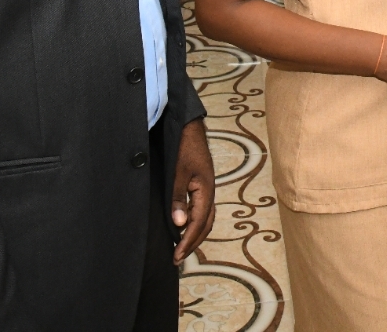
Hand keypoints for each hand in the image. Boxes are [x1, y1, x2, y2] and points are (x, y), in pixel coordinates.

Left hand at [171, 119, 215, 264]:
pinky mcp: (201, 184)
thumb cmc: (183, 148)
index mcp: (206, 190)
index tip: (177, 256)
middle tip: (178, 258)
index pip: (198, 223)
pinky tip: (183, 224)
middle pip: (206, 224)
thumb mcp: (177, 173)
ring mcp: (206, 188)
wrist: (188, 127)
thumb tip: (178, 224)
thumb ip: (177, 199)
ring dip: (195, 233)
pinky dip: (194, 221)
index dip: (188, 241)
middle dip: (193, 242)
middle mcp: (209, 192)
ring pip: (205, 218)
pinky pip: (201, 209)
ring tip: (182, 247)